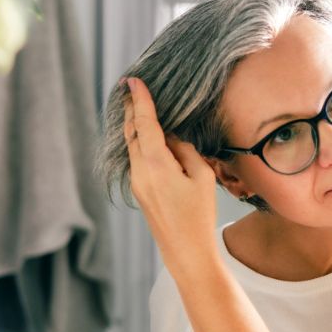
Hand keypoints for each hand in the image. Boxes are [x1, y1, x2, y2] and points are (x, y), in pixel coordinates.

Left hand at [124, 77, 218, 266]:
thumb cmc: (199, 215)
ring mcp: (136, 183)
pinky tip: (146, 138)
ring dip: (134, 126)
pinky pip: (135, 159)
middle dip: (130, 109)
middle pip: (131, 132)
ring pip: (131, 146)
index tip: (133, 81)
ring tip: (137, 108)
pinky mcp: (139, 192)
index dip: (139, 100)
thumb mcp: (201, 177)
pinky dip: (138, 143)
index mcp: (156, 163)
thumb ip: (184, 151)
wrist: (186, 251)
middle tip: (130, 88)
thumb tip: (171, 138)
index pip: (144, 123)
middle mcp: (140, 171)